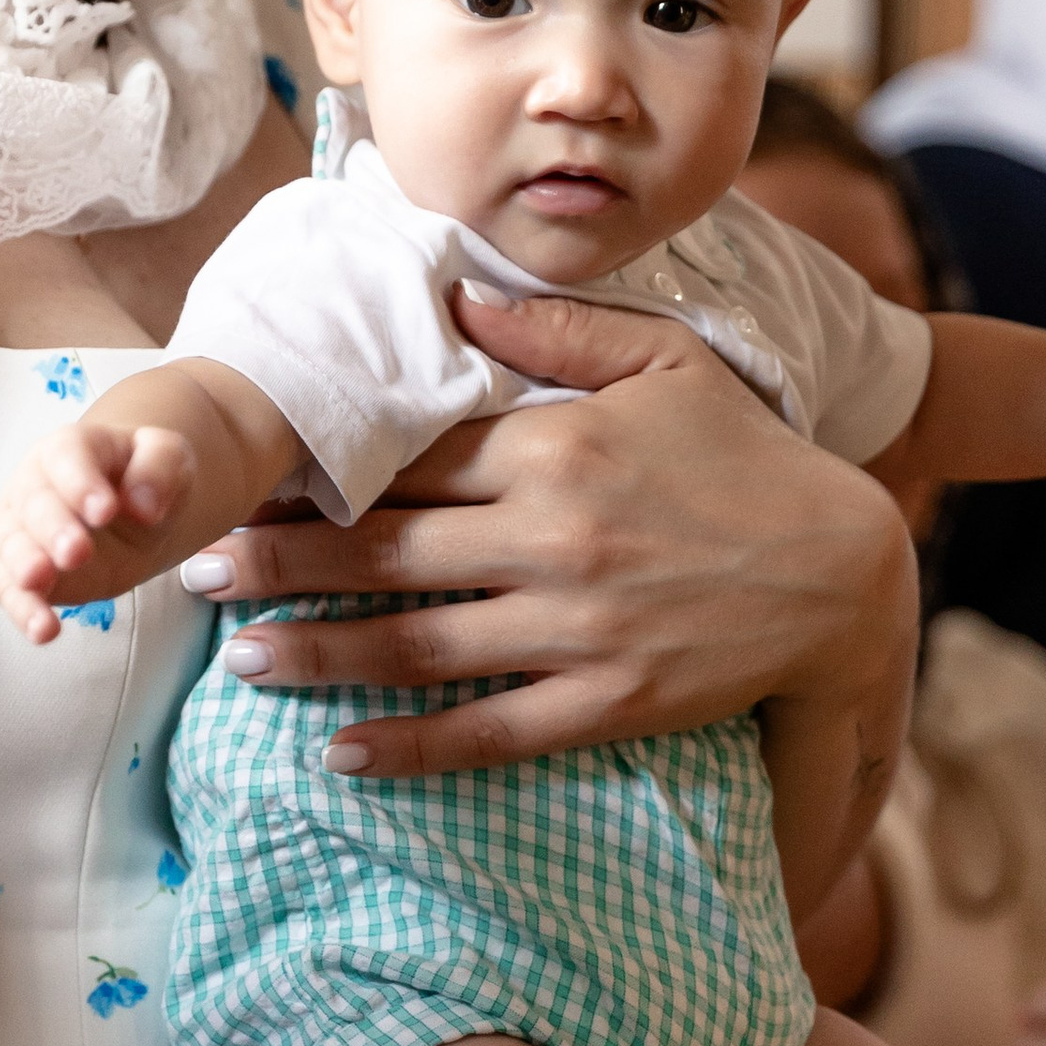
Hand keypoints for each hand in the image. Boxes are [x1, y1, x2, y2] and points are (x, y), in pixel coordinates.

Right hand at [0, 419, 198, 643]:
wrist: (134, 513)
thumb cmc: (146, 478)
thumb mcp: (169, 458)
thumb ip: (160, 469)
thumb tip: (144, 505)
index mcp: (71, 448)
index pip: (68, 457)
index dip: (82, 483)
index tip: (106, 510)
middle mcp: (35, 485)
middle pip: (35, 504)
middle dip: (54, 528)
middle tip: (77, 551)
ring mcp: (21, 530)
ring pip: (13, 548)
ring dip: (25, 566)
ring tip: (40, 581)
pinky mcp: (20, 574)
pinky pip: (12, 592)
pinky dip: (24, 611)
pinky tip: (43, 631)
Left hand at [181, 285, 919, 778]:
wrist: (844, 575)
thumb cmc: (746, 458)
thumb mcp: (667, 362)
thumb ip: (557, 326)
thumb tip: (455, 292)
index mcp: (556, 445)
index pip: (409, 457)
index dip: (316, 471)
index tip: (245, 479)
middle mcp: (552, 536)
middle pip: (385, 551)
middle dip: (283, 563)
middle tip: (201, 572)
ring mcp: (576, 626)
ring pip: (416, 644)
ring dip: (319, 654)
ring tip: (243, 663)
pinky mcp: (605, 702)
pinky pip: (486, 729)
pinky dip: (410, 746)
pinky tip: (343, 753)